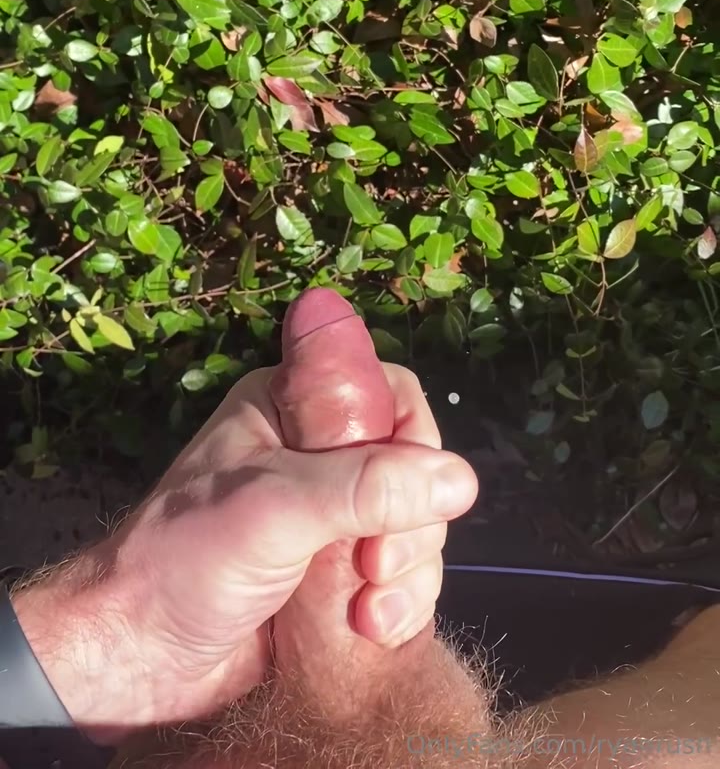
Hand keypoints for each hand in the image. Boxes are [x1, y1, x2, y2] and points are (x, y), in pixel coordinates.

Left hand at [13, 288, 476, 743]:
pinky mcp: (338, 575)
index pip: (389, 395)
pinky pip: (401, 578)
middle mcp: (317, 453)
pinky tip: (372, 630)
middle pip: (414, 468)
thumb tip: (461, 481)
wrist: (139, 655)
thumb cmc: (186, 558)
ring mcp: (330, 518)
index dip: (411, 442)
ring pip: (415, 528)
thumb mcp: (276, 508)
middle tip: (374, 568)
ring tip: (368, 614)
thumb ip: (365, 488)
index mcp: (293, 405)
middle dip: (410, 524)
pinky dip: (398, 606)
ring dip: (407, 575)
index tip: (404, 494)